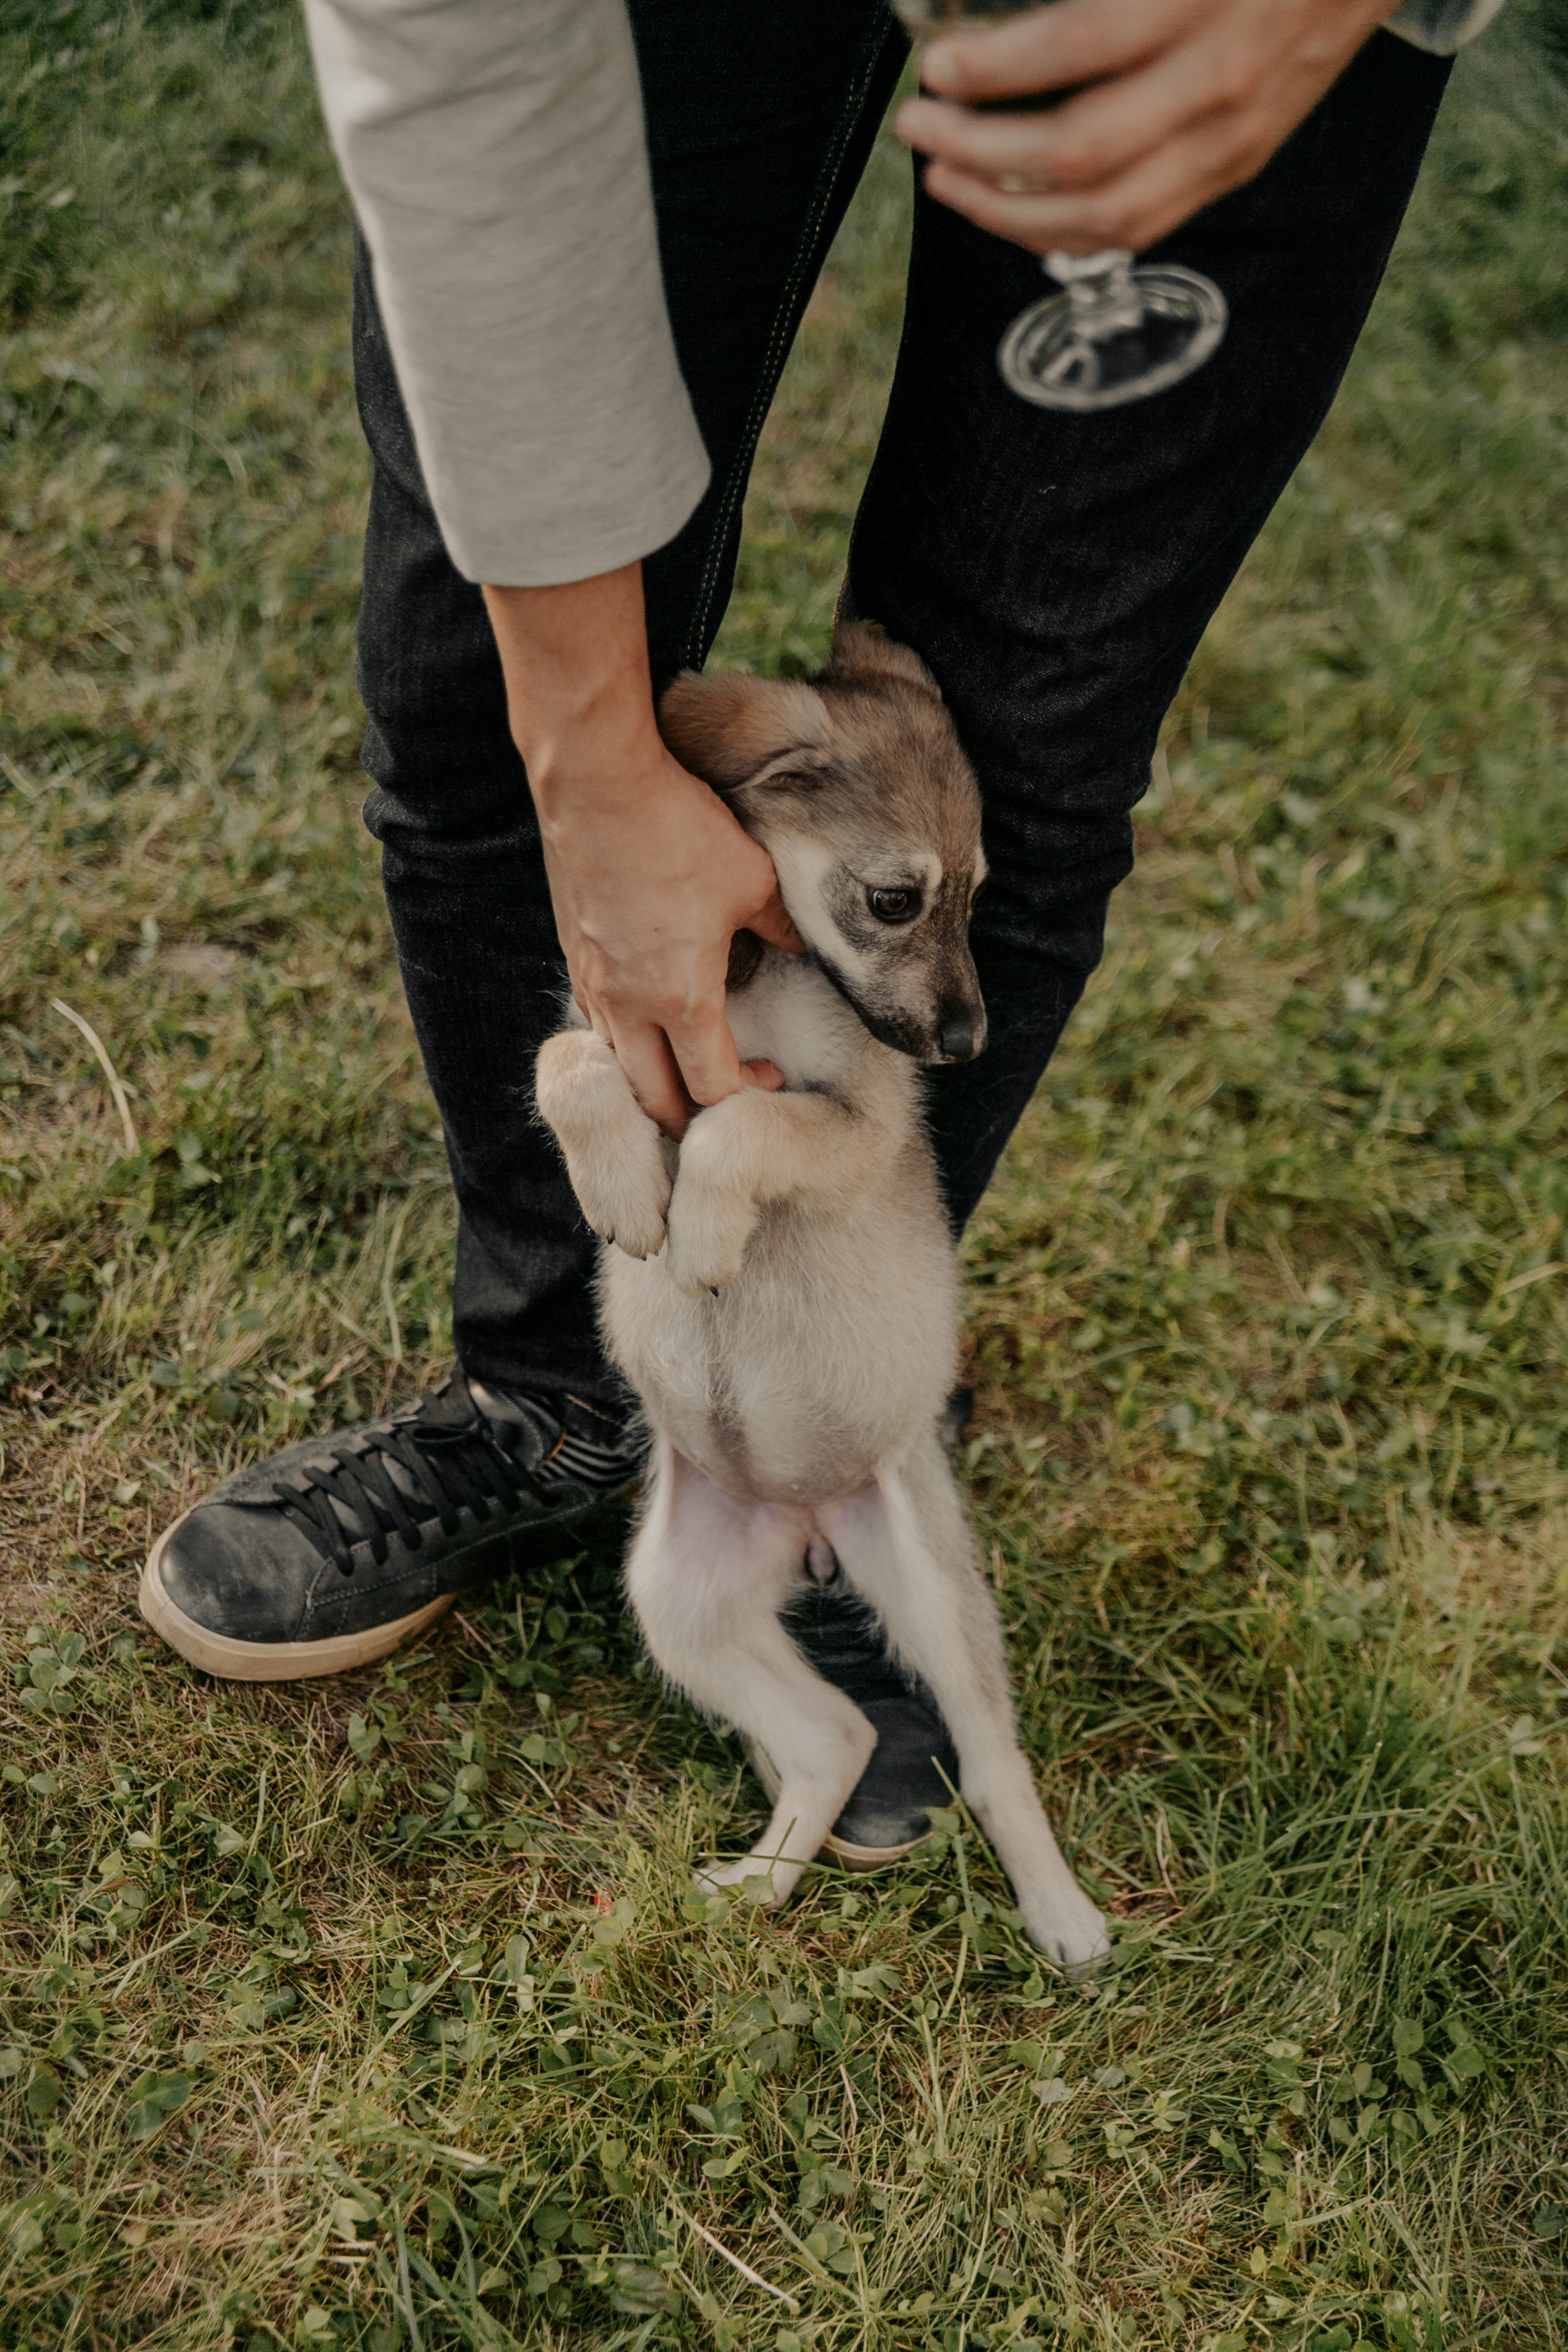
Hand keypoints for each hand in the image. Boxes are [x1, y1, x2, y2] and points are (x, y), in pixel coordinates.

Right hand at [485, 566, 803, 1136]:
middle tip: (720, 1106)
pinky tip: (647, 1018)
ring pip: (617, 1065)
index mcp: (679, 997)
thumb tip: (803, 946)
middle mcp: (627, 1003)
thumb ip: (783, 927)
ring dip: (650, 1080)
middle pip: (652, 1100)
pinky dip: (624, 1038)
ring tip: (683, 1072)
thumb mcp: (755, 879)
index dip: (746, 1096)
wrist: (597, 777)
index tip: (771, 1076)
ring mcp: (592, 980)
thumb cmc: (678, 827)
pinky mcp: (572, 952)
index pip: (710, 1087)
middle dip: (688, 1117)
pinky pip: (597, 1020)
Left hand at [895, 0, 1393, 257]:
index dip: (994, 66)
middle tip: (920, 127)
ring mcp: (1232, 137)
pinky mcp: (1237, 166)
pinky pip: (1138, 228)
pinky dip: (1060, 231)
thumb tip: (997, 14)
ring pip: (1102, 213)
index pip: (1078, 45)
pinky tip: (1010, 209)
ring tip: (946, 177)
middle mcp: (1220, 78)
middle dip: (979, 149)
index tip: (936, 65)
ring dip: (1006, 209)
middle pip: (1078, 150)